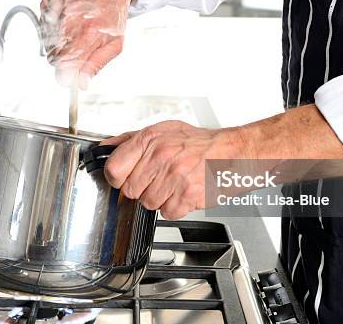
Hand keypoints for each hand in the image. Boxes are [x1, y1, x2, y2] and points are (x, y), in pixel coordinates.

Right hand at [40, 0, 142, 88]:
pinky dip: (54, 28)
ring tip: (76, 32)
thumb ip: (96, 65)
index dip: (65, 77)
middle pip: (53, 57)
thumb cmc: (114, 12)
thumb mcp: (115, 43)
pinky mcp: (48, 2)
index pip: (64, 66)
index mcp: (88, 33)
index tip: (69, 79)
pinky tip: (69, 20)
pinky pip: (44, 27)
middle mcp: (69, 19)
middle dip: (64, 60)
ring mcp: (56, 9)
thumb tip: (81, 84)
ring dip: (59, 44)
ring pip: (47, 43)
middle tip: (77, 52)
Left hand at [101, 105, 342, 219]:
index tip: (125, 177)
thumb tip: (104, 147)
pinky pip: (168, 213)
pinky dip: (177, 208)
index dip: (118, 177)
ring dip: (161, 198)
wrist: (237, 152)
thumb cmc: (203, 142)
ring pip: (148, 204)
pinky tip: (186, 192)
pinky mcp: (187, 195)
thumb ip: (131, 139)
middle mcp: (161, 156)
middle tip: (160, 178)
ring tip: (176, 183)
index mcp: (151, 139)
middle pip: (130, 190)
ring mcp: (174, 177)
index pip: (113, 168)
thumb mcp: (165, 130)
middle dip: (143, 188)